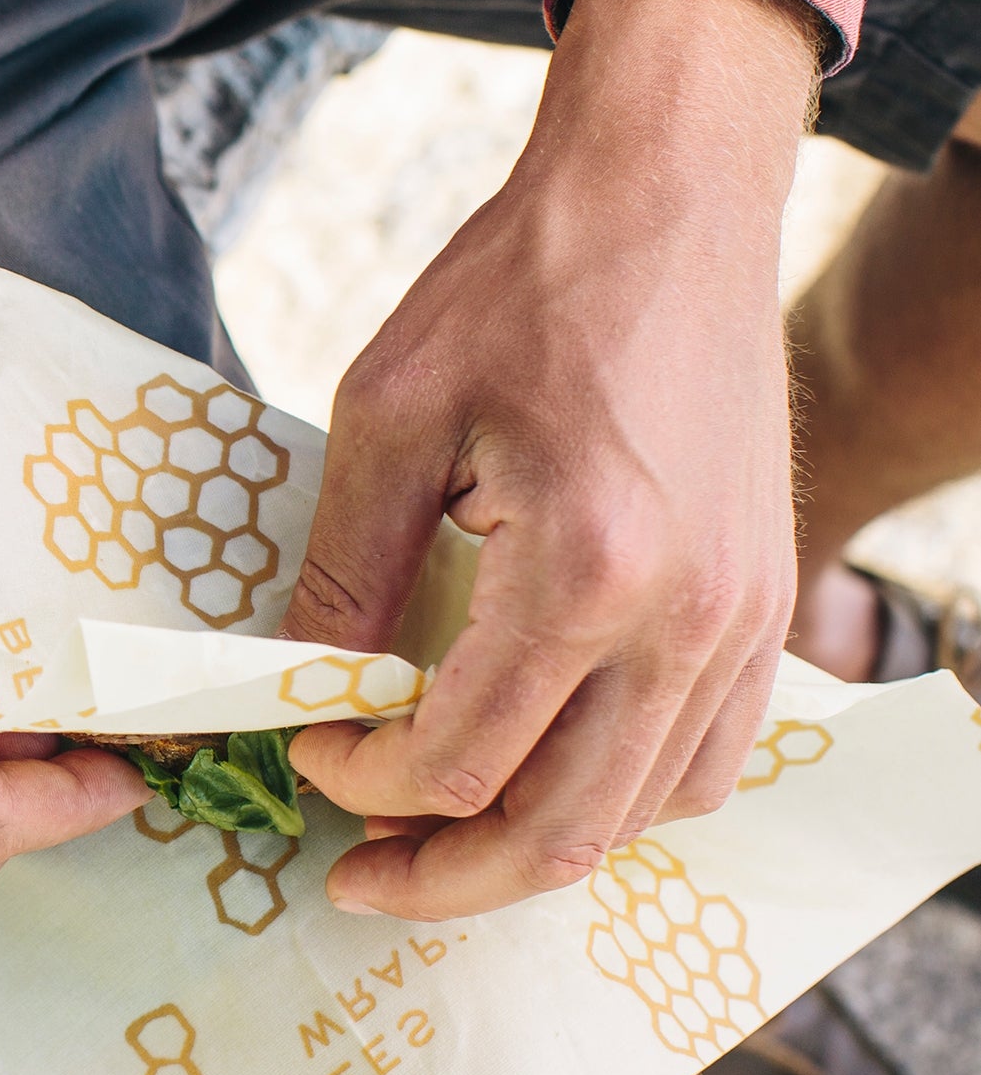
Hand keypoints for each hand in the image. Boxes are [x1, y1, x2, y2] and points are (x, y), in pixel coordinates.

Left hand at [285, 0, 817, 919]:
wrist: (667, 199)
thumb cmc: (520, 287)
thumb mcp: (390, 415)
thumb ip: (344, 575)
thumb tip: (307, 690)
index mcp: (589, 572)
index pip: (458, 758)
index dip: (362, 780)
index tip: (307, 751)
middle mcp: (689, 620)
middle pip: (559, 832)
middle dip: (440, 876)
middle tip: (360, 874)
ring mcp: (748, 622)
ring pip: (639, 818)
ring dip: (527, 847)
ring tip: (438, 828)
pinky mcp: (768, 605)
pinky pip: (704, 763)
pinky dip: (615, 798)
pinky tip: (544, 769)